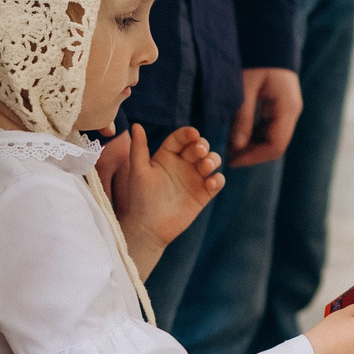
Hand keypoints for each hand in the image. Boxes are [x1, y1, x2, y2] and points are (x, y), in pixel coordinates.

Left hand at [101, 125, 222, 271]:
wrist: (148, 228)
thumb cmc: (140, 198)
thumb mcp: (138, 171)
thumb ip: (138, 148)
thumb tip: (135, 124)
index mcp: (167, 155)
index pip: (181, 138)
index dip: (188, 134)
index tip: (193, 134)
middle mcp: (183, 164)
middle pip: (200, 146)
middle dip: (202, 146)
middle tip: (199, 152)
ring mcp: (195, 178)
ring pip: (212, 160)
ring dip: (212, 159)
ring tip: (205, 166)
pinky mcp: (204, 193)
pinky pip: (217, 181)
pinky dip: (217, 179)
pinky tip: (210, 183)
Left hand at [229, 67, 302, 167]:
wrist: (268, 38)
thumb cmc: (256, 59)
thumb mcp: (245, 88)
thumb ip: (242, 118)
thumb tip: (236, 148)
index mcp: (287, 108)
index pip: (275, 145)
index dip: (254, 157)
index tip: (232, 160)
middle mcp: (292, 112)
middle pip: (276, 145)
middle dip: (253, 154)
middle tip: (229, 156)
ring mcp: (288, 110)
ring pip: (273, 138)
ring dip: (254, 146)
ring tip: (231, 147)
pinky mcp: (281, 107)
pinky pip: (270, 128)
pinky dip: (255, 135)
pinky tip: (239, 135)